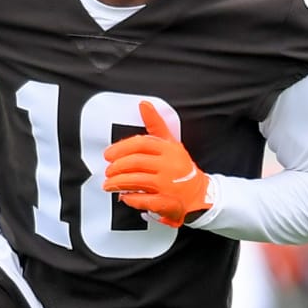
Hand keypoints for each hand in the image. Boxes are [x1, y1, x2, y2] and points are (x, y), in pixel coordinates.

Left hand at [102, 101, 210, 227]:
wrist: (199, 194)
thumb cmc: (180, 167)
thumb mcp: (171, 143)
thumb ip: (156, 125)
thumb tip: (144, 104)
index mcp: (169, 149)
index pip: (141, 144)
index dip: (121, 149)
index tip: (108, 154)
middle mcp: (169, 166)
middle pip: (136, 163)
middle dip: (117, 167)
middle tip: (108, 171)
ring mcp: (168, 185)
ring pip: (137, 181)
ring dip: (119, 183)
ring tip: (109, 184)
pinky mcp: (167, 203)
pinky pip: (144, 200)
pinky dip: (131, 198)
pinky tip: (125, 196)